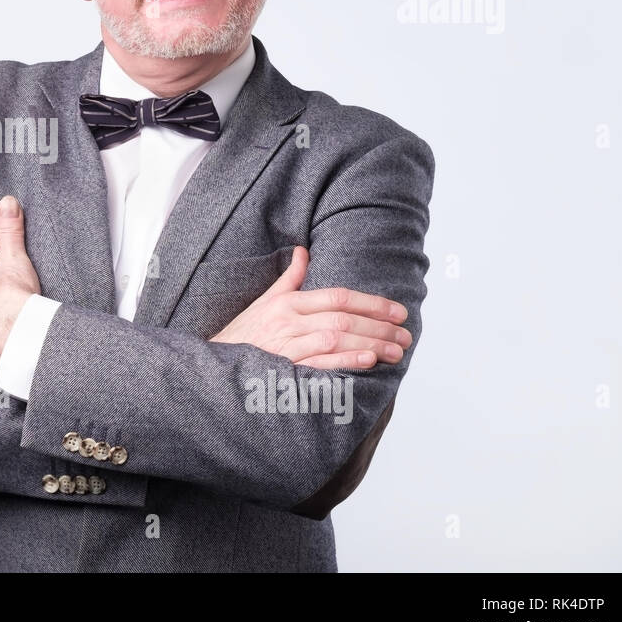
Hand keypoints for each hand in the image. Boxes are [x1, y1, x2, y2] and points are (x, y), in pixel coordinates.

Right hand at [209, 246, 411, 369]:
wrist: (215, 365)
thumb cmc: (244, 333)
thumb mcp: (265, 301)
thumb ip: (290, 278)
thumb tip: (305, 251)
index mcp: (287, 302)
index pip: (337, 297)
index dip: (371, 303)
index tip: (398, 312)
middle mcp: (288, 321)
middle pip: (343, 318)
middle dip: (379, 326)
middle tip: (406, 335)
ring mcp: (286, 346)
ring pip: (336, 339)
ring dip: (371, 344)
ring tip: (396, 352)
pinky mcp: (284, 370)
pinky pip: (319, 363)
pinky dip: (345, 361)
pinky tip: (368, 361)